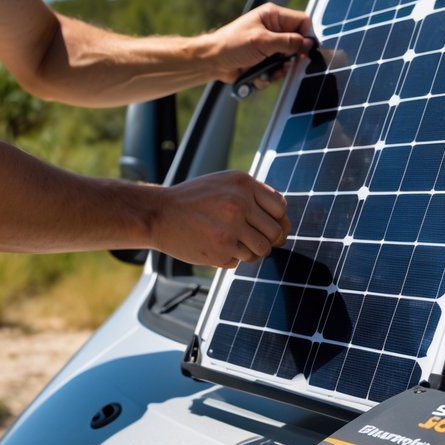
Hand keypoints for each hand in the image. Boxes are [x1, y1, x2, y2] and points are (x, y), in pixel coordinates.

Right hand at [153, 171, 290, 267]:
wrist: (159, 213)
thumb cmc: (195, 200)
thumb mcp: (224, 184)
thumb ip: (254, 197)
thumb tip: (285, 225)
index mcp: (243, 183)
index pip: (280, 208)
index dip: (278, 221)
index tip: (267, 226)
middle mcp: (239, 204)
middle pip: (275, 232)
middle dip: (267, 240)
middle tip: (249, 239)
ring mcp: (230, 229)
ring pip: (261, 251)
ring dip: (250, 252)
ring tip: (231, 243)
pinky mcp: (220, 251)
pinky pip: (240, 261)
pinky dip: (230, 257)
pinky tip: (212, 245)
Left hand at [203, 3, 313, 86]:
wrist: (212, 62)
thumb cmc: (232, 44)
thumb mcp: (263, 41)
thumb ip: (288, 42)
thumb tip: (309, 44)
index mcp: (273, 16)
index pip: (302, 21)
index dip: (306, 36)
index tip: (304, 50)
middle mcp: (273, 29)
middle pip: (297, 43)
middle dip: (292, 57)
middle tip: (284, 63)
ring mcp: (269, 46)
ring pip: (288, 60)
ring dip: (280, 69)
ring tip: (267, 71)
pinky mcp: (264, 60)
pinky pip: (277, 70)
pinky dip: (270, 76)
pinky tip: (259, 75)